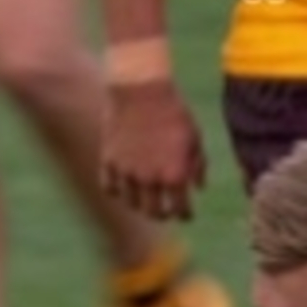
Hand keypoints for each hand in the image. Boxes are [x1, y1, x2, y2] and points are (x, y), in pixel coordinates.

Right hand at [102, 81, 206, 220]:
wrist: (141, 91)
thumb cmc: (173, 112)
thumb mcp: (194, 138)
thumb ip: (197, 167)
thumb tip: (198, 187)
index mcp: (175, 175)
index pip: (180, 210)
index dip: (184, 215)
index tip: (186, 214)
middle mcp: (149, 179)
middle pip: (153, 212)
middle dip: (162, 214)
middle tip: (165, 212)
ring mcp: (126, 172)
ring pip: (130, 203)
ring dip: (139, 205)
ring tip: (143, 200)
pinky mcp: (108, 162)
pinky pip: (110, 188)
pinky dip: (118, 191)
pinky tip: (124, 187)